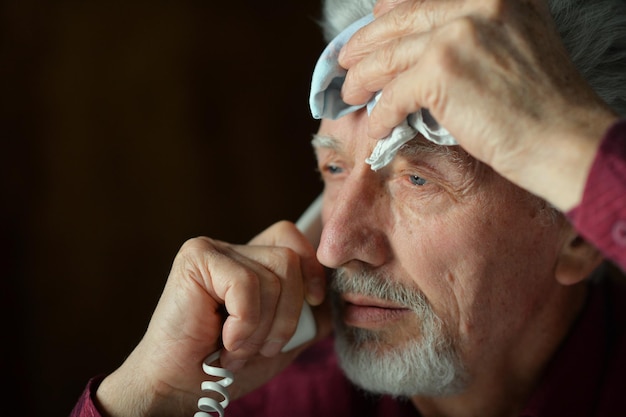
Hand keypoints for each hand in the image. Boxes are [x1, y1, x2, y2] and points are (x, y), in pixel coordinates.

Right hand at [94, 221, 329, 416]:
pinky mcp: (196, 259)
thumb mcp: (283, 339)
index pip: (294, 240)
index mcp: (251, 262)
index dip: (311, 271)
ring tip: (238, 348)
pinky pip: (246, 285)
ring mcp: (213, 250)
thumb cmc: (229, 365)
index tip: (312, 303)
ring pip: (273, 277)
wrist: (182, 388)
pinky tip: (224, 342)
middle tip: (262, 345)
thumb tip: (333, 297)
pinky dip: (244, 324)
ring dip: (263, 327)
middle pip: (289, 260)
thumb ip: (308, 314)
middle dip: (287, 313)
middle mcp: (232, 250)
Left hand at [339, 0, 617, 210]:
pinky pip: (393, 96)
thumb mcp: (511, 43)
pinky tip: (374, 131)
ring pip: (388, 58)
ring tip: (351, 95)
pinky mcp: (441, 72)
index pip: (419, 1)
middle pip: (397, 23)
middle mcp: (475, 3)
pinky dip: (379, 117)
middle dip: (364, 46)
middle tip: (346, 64)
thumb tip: (420, 38)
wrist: (564, 139)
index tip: (370, 35)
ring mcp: (457, 35)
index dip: (387, 19)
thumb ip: (471, 31)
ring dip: (362, 80)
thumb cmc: (539, 104)